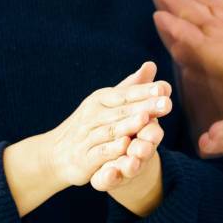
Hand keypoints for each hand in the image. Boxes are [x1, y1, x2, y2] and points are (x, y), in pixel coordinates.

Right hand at [3, 62, 172, 216]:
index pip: (125, 93)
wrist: (55, 153)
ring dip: (128, 125)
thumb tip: (152, 65)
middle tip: (166, 103)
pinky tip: (125, 146)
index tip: (165, 88)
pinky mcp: (84, 158)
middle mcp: (93, 115)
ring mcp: (87, 136)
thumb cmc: (89, 124)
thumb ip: (131, 87)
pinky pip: (99, 152)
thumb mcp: (107, 103)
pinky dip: (111, 149)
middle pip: (122, 110)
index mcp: (101, 100)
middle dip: (144, 106)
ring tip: (145, 119)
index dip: (144, 91)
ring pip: (110, 130)